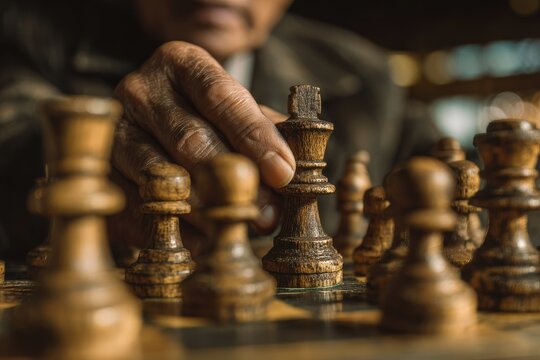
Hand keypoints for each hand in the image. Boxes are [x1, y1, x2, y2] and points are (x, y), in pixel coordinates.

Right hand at [109, 41, 292, 257]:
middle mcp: (141, 90)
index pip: (220, 96)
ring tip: (236, 231)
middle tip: (266, 215)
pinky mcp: (100, 170)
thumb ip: (265, 133)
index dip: (254, 136)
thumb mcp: (236, 113)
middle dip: (233, 181)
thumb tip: (290, 174)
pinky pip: (137, 206)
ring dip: (204, 211)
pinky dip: (173, 230)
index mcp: (181, 64)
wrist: (150, 127)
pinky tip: (203, 244)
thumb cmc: (207, 119)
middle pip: (189, 138)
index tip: (284, 172)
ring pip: (160, 176)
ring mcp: (114, 131)